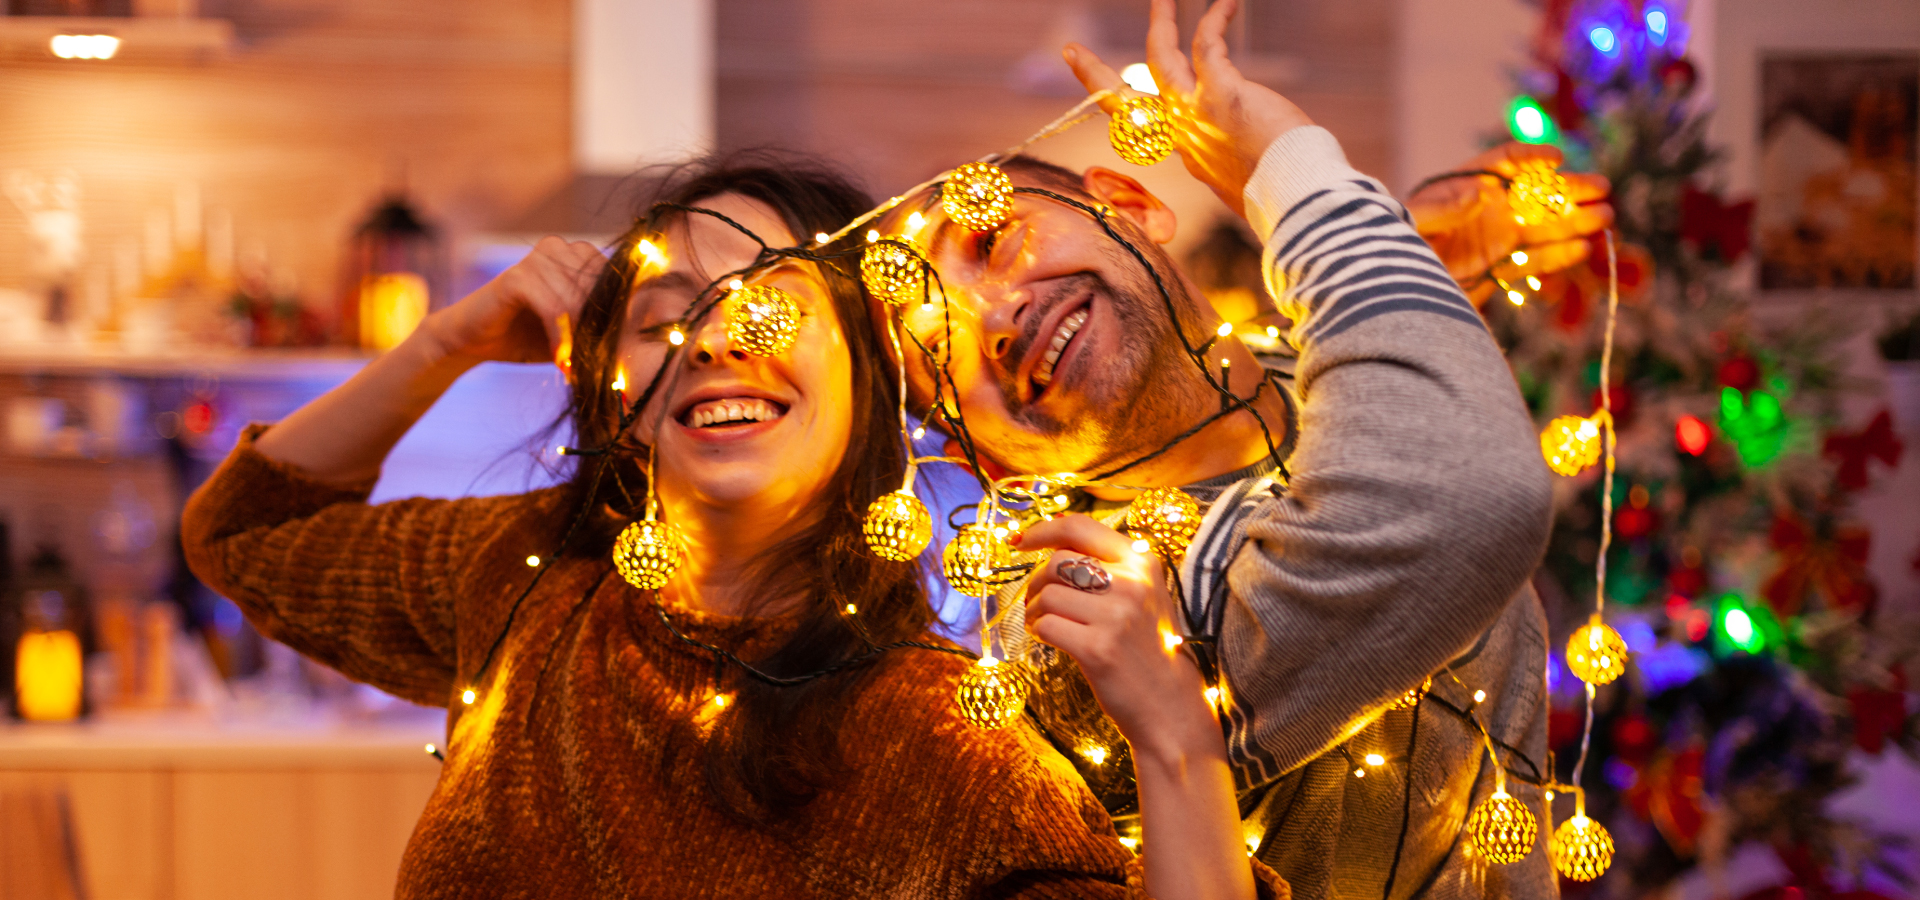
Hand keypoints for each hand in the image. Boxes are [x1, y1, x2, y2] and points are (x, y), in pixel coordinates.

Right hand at [418, 236, 605, 370]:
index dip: (623, 318)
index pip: (621, 281)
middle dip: (602, 332)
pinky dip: (561, 339)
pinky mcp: (518, 277)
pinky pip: (556, 309)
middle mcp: (561, 248)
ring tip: (575, 367)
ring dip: (582, 341)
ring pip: (582, 303)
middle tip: (598, 366)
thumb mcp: (576, 331)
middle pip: (604, 292)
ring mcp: (539, 257)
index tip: (620, 353)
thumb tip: (651, 337)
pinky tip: (559, 360)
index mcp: (580, 254)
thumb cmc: (529, 337)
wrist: (471, 340)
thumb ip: (605, 325)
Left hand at [1015, 515, 1217, 760]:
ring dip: (1035, 611)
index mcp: (1142, 561)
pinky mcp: (1098, 648)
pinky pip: (1046, 626)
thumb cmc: (1147, 647)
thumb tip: (1049, 543)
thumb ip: (1107, 566)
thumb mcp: (1141, 594)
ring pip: (1047, 594)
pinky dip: (1039, 633)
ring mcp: (1116, 616)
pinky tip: (1052, 642)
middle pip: (1056, 562)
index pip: (1080, 527)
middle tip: (1038, 604)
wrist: (1169, 704)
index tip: (1019, 542)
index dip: (1042, 530)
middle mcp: (1132, 582)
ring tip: (1047, 626)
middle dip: (1036, 582)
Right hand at [1063, 0, 1313, 216]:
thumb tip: (1256, 187)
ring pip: (1159, 61)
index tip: (1107, 99)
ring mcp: (1197, 112)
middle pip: (1125, 104)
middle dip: (1094, 76)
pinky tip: (1229, 1)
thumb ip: (1240, 174)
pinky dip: (1216, 17)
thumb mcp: (1250, 187)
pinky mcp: (1220, 91)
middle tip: (1072, 52)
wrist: (1294, 197)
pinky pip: (1207, 43)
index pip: (1146, 133)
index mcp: (1190, 156)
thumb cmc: (1284, 194)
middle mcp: (1184, 135)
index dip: (1125, 115)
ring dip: (1160, 24)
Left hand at [1406, 143, 1612, 305]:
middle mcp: (1486, 208)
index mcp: (1465, 184)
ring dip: (1574, 222)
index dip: (1531, 157)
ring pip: (1542, 226)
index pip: (1504, 161)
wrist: (1387, 283)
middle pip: (1534, 193)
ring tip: (1605, 217)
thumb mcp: (1413, 220)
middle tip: (1601, 188)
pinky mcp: (1497, 267)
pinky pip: (1533, 260)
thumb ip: (1444, 206)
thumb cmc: (1391, 242)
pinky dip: (1557, 256)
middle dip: (1568, 190)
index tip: (1556, 160)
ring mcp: (1494, 238)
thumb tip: (1482, 193)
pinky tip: (1582, 248)